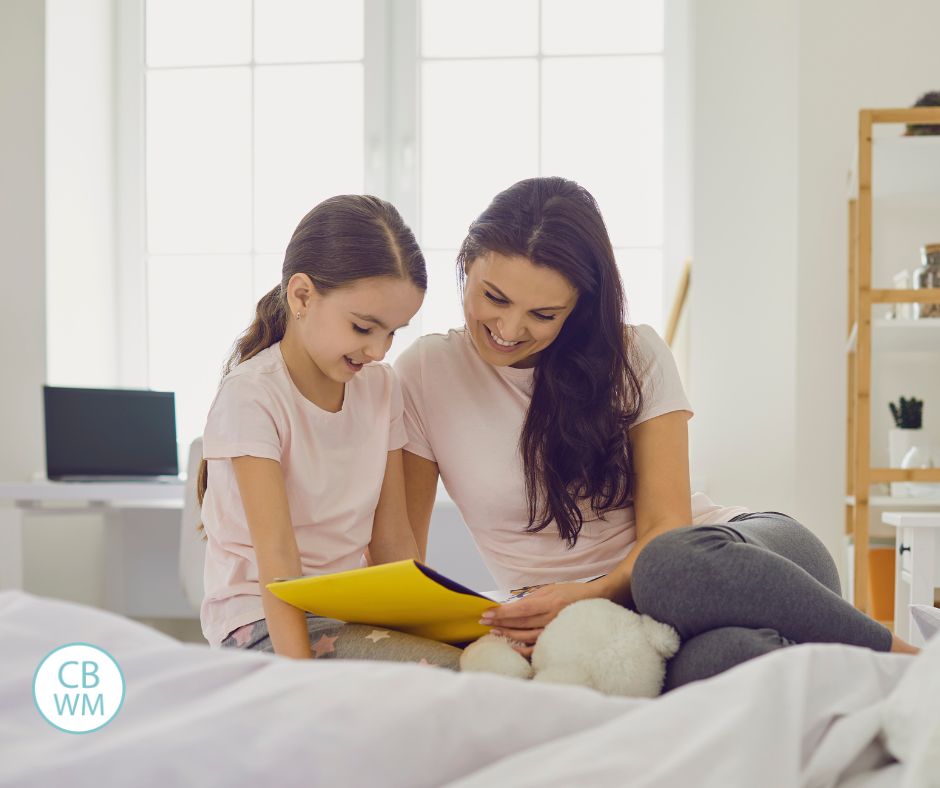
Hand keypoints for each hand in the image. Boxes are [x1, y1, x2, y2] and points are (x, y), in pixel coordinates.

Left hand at [479, 582, 600, 657]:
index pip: (521, 608)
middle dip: (501, 622)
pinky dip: (524, 649)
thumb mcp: (552, 588)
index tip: (488, 612)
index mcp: (550, 602)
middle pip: (521, 623)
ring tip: (494, 632)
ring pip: (527, 636)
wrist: (596, 601)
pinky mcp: (558, 638)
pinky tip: (512, 647)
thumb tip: (512, 605)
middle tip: (484, 622)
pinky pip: (538, 647)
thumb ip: (533, 597)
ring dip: (508, 634)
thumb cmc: (572, 592)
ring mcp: (555, 629)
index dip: (503, 612)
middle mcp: (552, 617)